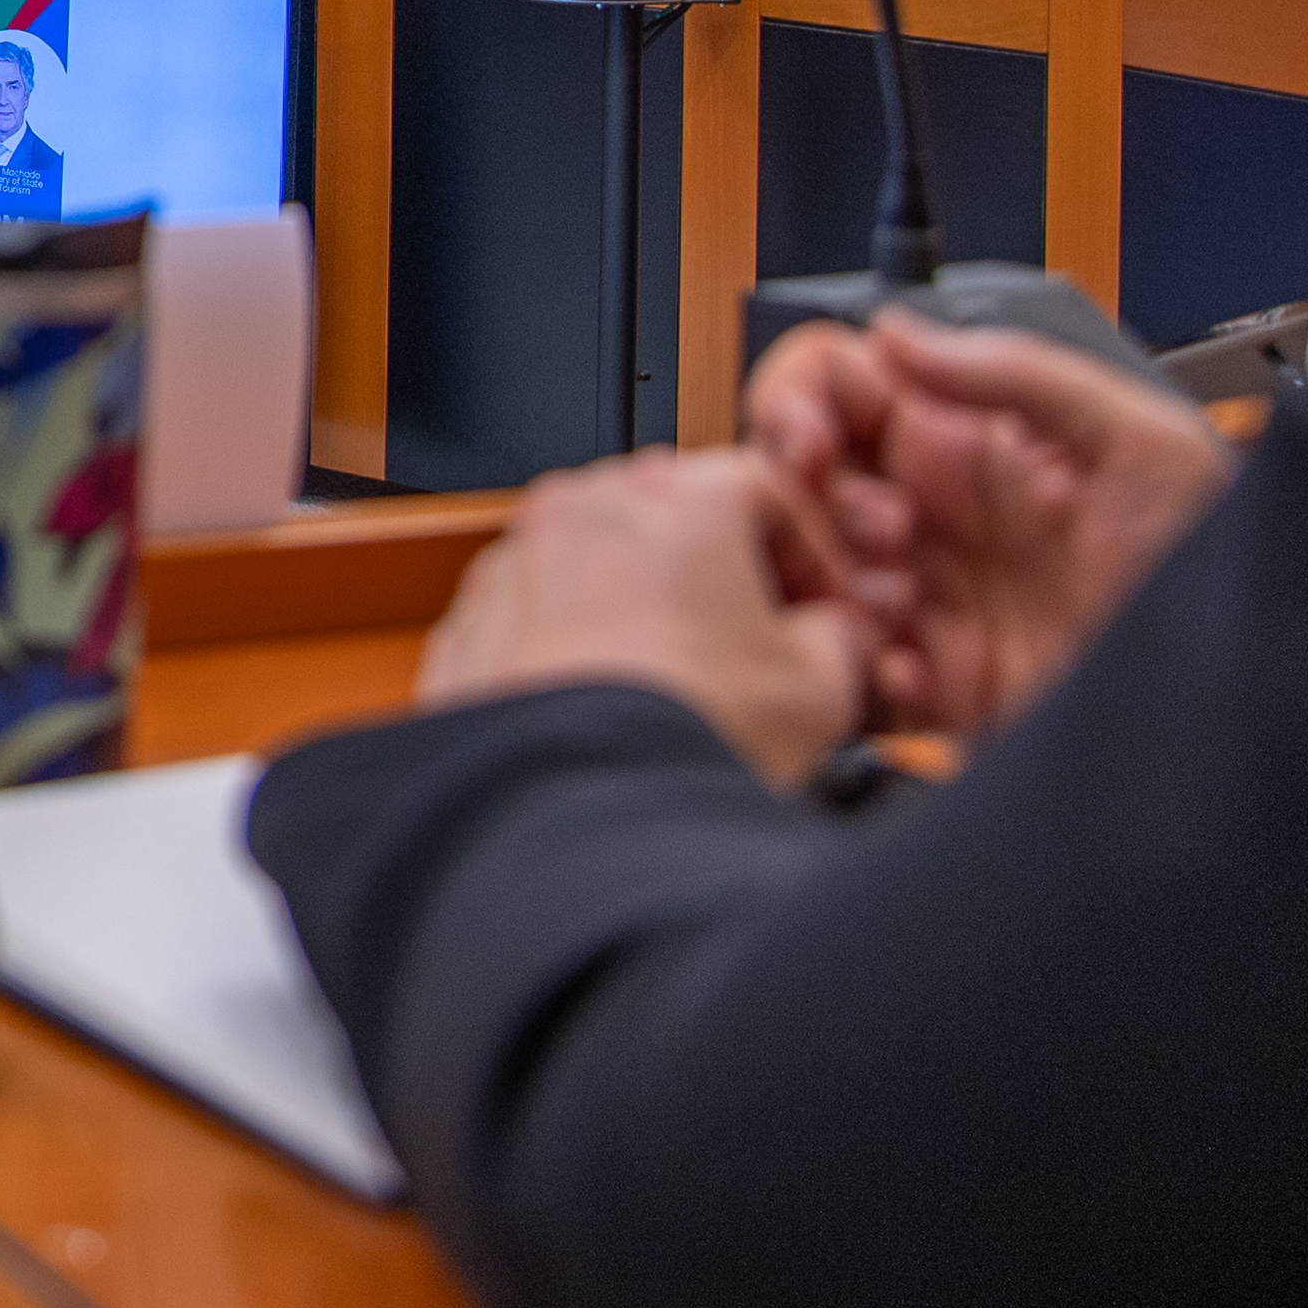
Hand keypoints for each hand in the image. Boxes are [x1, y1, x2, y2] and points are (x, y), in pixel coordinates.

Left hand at [415, 448, 866, 786]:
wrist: (576, 820)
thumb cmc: (684, 741)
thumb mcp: (820, 690)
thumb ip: (841, 636)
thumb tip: (835, 634)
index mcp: (673, 497)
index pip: (765, 487)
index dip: (812, 555)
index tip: (827, 608)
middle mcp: (578, 512)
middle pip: (673, 518)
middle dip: (723, 575)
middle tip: (762, 646)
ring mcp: (510, 568)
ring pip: (598, 566)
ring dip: (645, 609)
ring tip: (688, 689)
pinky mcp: (466, 631)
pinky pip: (539, 621)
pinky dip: (578, 650)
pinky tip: (616, 711)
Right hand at [746, 306, 1228, 738]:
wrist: (1248, 708)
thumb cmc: (1223, 567)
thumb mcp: (1143, 439)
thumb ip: (1018, 372)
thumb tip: (895, 332)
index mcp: (974, 444)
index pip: (843, 389)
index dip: (804, 398)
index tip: (812, 435)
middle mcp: (939, 516)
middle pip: (803, 480)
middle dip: (808, 500)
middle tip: (877, 532)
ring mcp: (931, 601)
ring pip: (806, 572)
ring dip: (828, 585)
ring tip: (900, 608)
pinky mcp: (935, 687)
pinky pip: (847, 674)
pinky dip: (856, 674)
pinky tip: (912, 672)